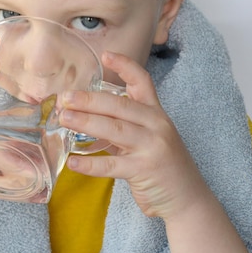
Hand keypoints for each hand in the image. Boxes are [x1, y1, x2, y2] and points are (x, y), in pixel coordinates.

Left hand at [59, 51, 209, 219]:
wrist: (187, 197)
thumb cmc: (162, 165)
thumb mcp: (149, 136)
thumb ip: (125, 123)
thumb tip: (87, 113)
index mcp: (156, 113)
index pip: (143, 81)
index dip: (125, 66)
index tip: (105, 55)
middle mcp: (156, 125)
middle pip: (120, 105)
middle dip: (89, 99)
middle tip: (65, 97)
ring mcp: (152, 147)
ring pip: (114, 129)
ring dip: (85, 122)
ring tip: (64, 118)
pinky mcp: (145, 170)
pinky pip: (112, 165)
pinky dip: (90, 164)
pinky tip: (73, 163)